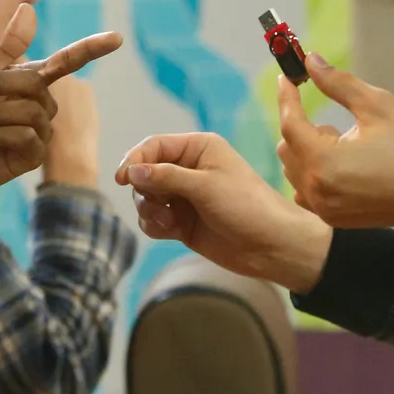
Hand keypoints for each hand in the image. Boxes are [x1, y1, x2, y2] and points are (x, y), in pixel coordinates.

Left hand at [0, 4, 122, 191]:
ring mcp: (42, 130)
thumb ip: (8, 45)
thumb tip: (28, 7)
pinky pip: (26, 136)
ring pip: (28, 111)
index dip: (91, 48)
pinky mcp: (34, 155)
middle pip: (33, 83)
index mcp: (34, 79)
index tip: (116, 38)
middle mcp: (44, 103)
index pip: (69, 61)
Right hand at [115, 131, 332, 292]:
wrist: (271, 246)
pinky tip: (171, 231)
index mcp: (199, 149)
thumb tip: (131, 171)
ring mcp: (185, 197)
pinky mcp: (182, 222)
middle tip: (156, 206)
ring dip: (149, 210)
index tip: (123, 179)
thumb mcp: (205, 186)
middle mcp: (189, 169)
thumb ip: (165, 177)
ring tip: (167, 221)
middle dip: (144, 191)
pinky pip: (154, 219)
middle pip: (145, 173)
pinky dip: (155, 225)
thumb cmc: (246, 207)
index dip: (135, 160)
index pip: (154, 147)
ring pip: (146, 198)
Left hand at [278, 55, 393, 229]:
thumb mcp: (379, 106)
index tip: (288, 77)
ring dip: (310, 150)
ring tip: (348, 143)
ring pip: (296, 170)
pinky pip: (309, 191)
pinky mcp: (337, 219)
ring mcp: (327, 209)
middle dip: (303, 126)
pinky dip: (317, 172)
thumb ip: (338, 84)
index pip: (291, 124)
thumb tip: (311, 60)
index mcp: (325, 163)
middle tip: (337, 121)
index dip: (288, 97)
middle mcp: (319, 191)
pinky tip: (346, 164)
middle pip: (288, 148)